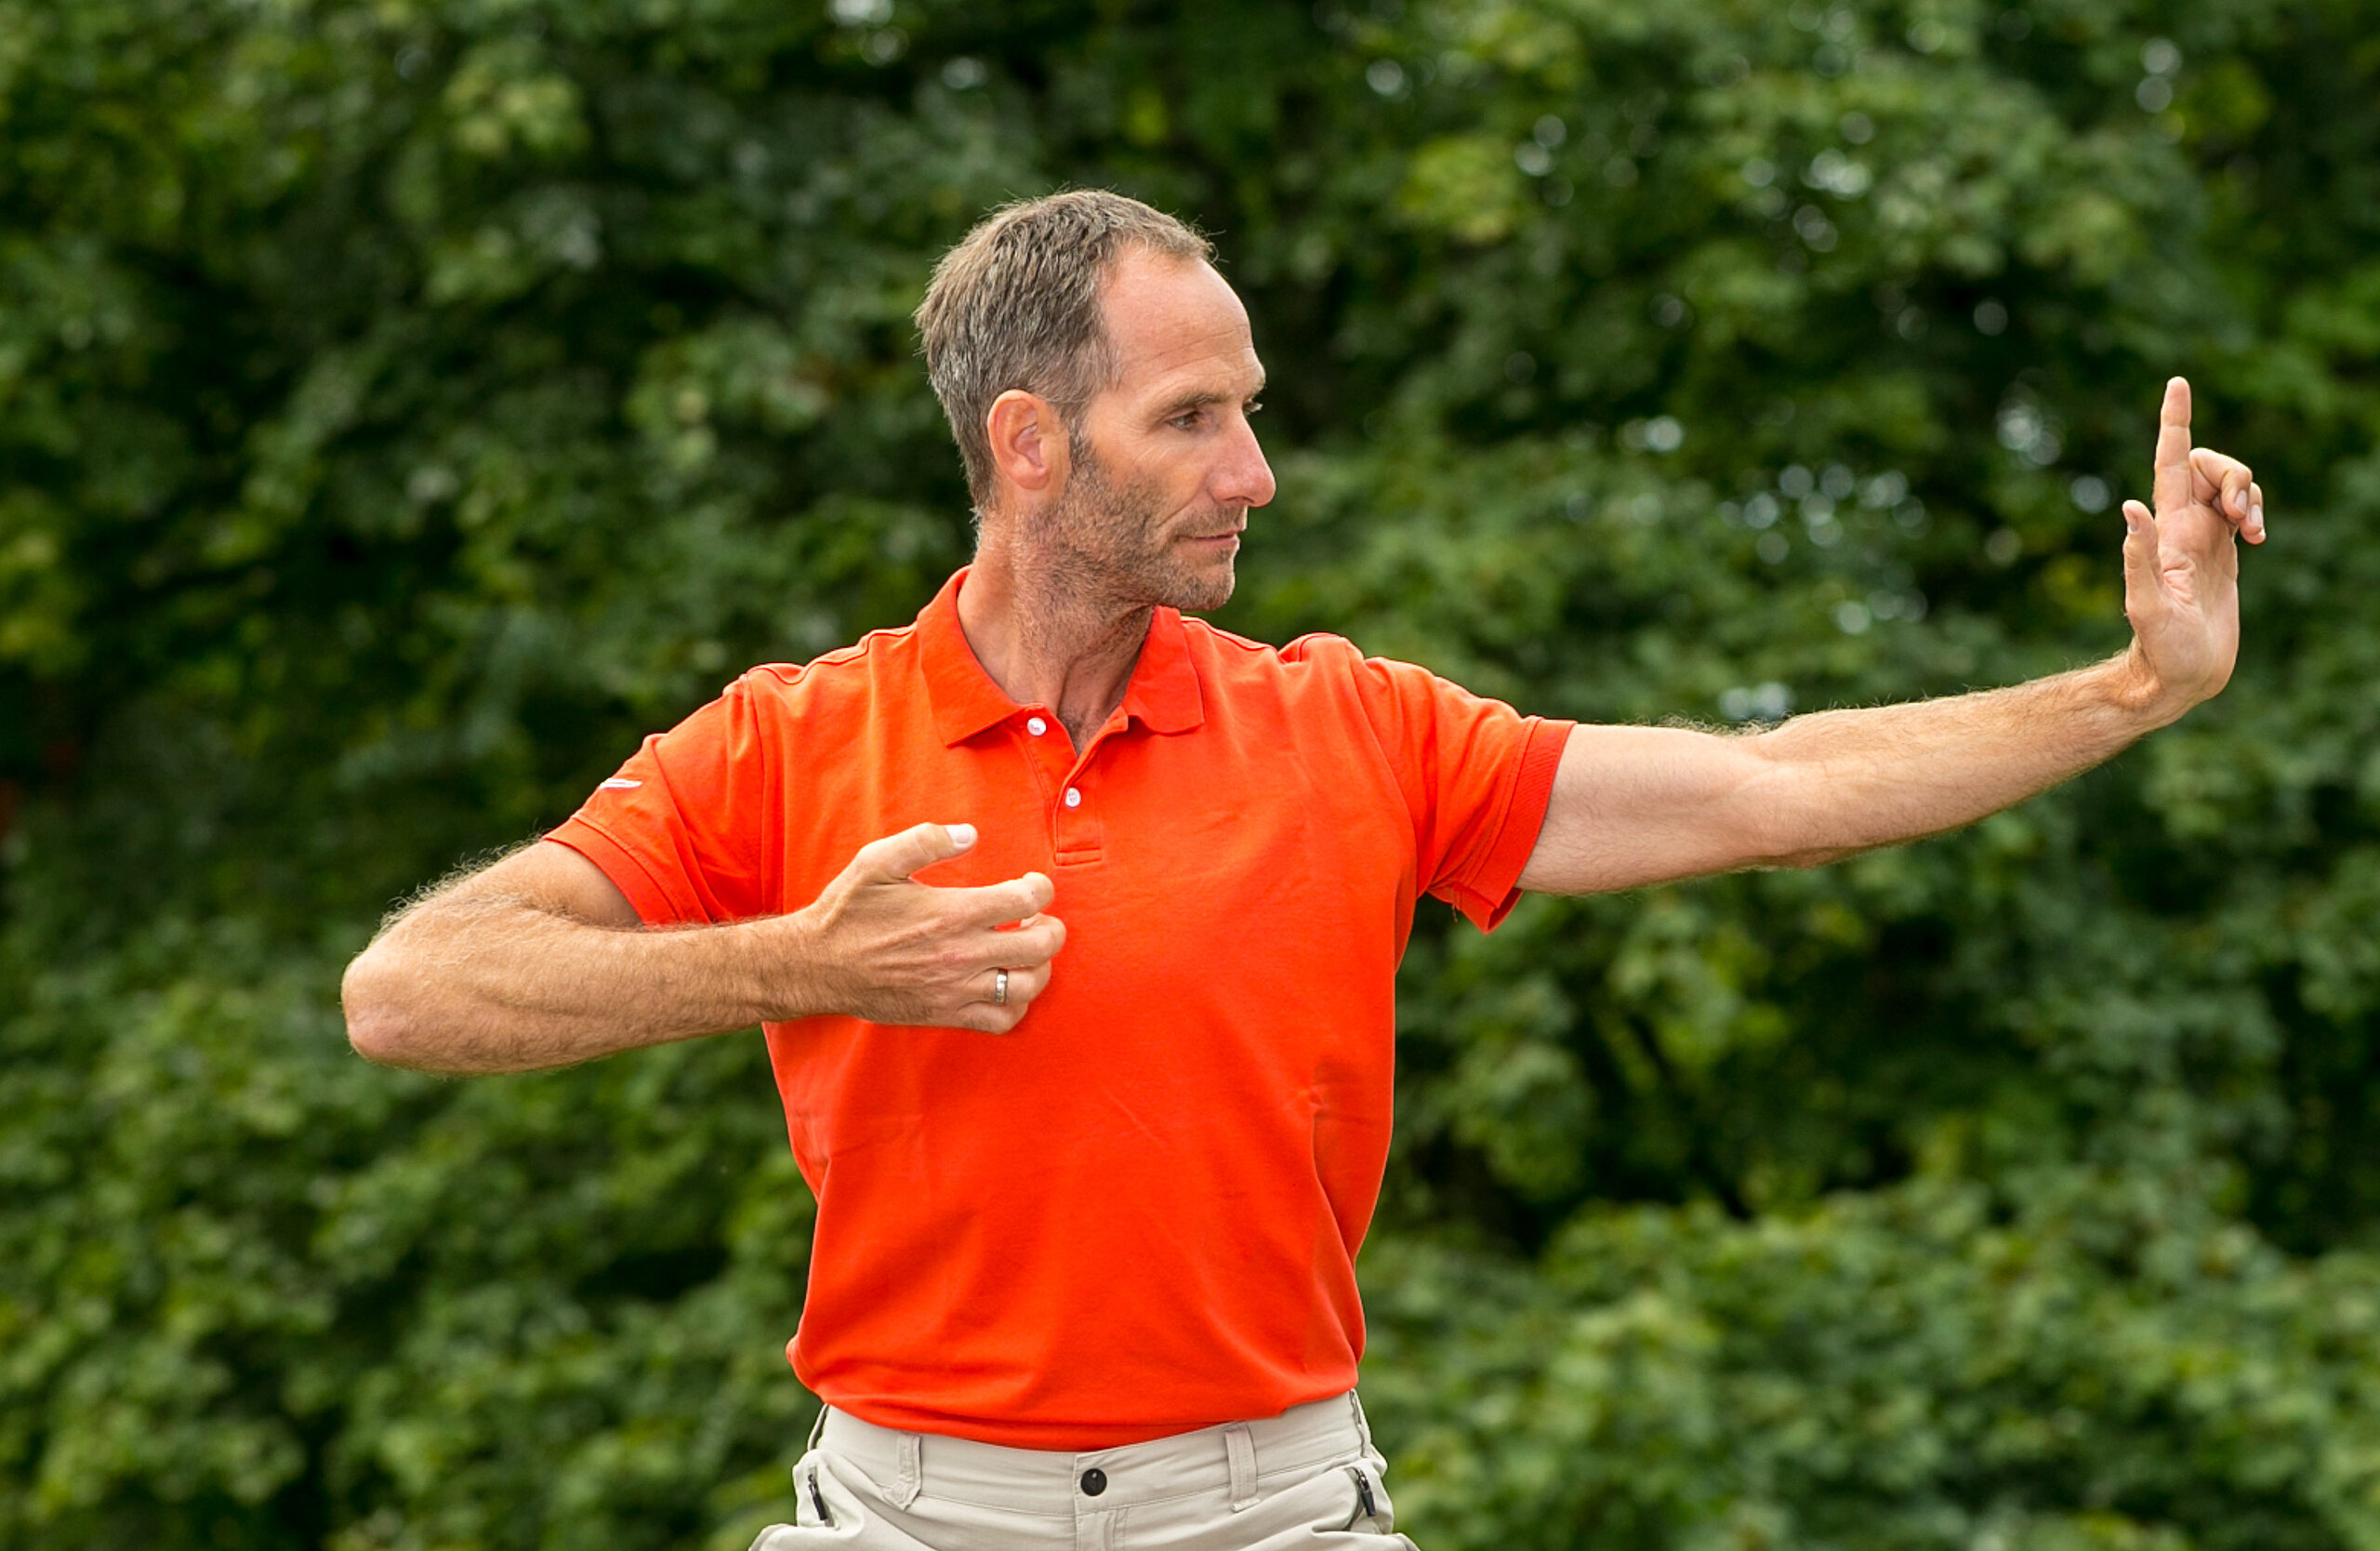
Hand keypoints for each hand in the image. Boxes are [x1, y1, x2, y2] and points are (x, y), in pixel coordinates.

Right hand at [783, 823, 1063, 1032]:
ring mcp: (957, 989)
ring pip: (1029, 986)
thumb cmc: (848, 911)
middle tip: (1037, 918)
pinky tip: (1007, 983)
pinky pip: (1003, 1020)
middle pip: (1041, 945)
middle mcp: (962, 954)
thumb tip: (970, 834)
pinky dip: (1018, 1004)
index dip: (1041, 887)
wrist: (818, 966)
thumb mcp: (877, 861)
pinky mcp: (947, 1014)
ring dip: (1040, 965)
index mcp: (951, 913)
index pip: (1027, 900)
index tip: (1031, 883)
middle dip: (1052, 927)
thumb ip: (925, 840)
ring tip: (1026, 949)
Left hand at [2118, 376, 2264, 719]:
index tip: (2177, 383)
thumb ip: (2139, 559)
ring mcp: (2204, 538)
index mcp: (2166, 531)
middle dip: (2234, 472)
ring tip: (2253, 531)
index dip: (2174, 423)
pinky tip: (2258, 538)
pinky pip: (2246, 510)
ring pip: (2232, 484)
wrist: (2179, 678)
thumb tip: (2129, 507)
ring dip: (2251, 493)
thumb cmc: (2161, 650)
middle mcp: (2182, 527)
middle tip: (2240, 515)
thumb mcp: (2147, 606)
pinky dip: (2259, 511)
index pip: (2169, 463)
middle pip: (2210, 465)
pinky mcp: (2224, 554)